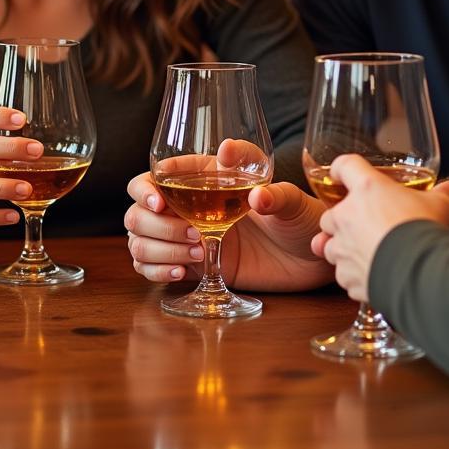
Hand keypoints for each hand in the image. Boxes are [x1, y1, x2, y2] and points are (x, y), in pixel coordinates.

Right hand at [125, 164, 334, 292]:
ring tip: (196, 252)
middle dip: (155, 225)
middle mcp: (187, 205)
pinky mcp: (191, 264)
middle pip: (138, 211)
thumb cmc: (301, 217)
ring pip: (140, 240)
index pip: (154, 176)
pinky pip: (150, 267)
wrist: (310, 259)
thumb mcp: (290, 198)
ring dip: (158, 249)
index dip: (146, 188)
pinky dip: (156, 271)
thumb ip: (270, 188)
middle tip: (191, 234)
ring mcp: (186, 236)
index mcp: (202, 177)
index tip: (160, 202)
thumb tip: (247, 182)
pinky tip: (183, 271)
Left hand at [310, 155, 448, 301]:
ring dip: (343, 250)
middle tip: (361, 226)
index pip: (344, 166)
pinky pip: (344, 275)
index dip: (341, 169)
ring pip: (330, 247)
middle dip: (341, 221)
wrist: (422, 272)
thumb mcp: (440, 204)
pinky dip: (354, 276)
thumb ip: (443, 194)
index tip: (342, 174)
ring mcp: (343, 247)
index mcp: (366, 189)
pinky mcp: (347, 275)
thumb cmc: (426, 230)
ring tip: (364, 254)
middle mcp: (346, 216)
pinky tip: (372, 276)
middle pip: (329, 214)